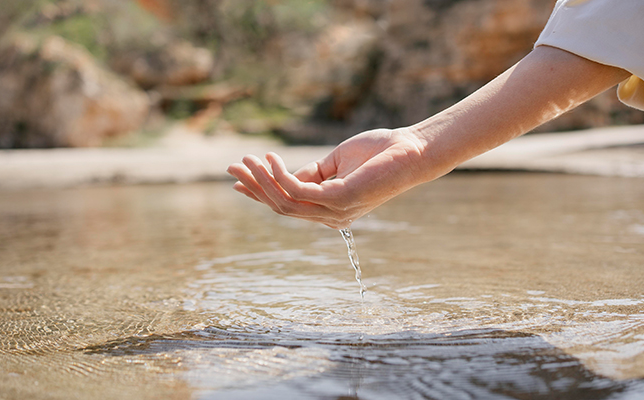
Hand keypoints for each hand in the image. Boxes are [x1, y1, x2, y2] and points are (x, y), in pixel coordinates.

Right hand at [226, 128, 427, 228]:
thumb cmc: (379, 153)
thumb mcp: (335, 163)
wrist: (412, 149)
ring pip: (285, 202)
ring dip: (261, 180)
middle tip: (231, 166)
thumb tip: (281, 174)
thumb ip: (310, 173)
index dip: (260, 193)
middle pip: (280, 207)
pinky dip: (280, 175)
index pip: (288, 206)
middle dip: (254, 187)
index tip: (237, 180)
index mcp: (330, 210)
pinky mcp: (340, 200)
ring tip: (246, 159)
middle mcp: (331, 217)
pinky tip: (271, 159)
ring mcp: (335, 212)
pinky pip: (298, 191)